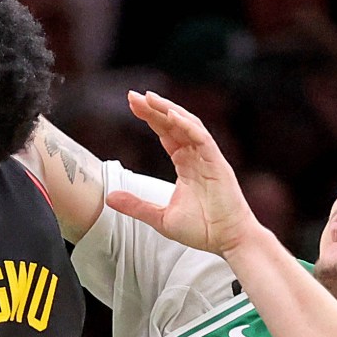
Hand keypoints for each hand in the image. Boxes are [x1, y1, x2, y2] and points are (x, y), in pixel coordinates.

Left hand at [103, 91, 265, 258]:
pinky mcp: (218, 164)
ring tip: (149, 98)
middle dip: (154, 109)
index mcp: (186, 164)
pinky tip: (172, 117)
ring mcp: (208, 158)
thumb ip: (136, 205)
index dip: (150, 118)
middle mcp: (197, 156)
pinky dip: (188, 126)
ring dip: (169, 110)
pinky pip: (203, 139)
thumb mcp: (160, 217)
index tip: (132, 105)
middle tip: (133, 95)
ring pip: (188, 125)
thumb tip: (109, 198)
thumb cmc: (201, 229)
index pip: (166, 134)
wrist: (227, 240)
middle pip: (174, 124)